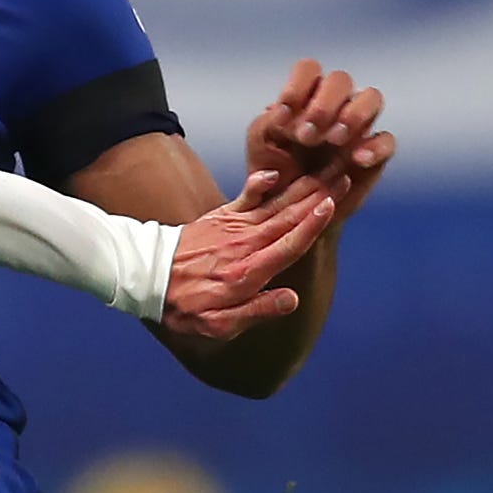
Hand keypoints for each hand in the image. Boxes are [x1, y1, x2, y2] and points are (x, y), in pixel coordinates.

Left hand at [161, 169, 345, 341]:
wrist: (147, 279)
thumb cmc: (185, 307)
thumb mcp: (218, 324)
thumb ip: (256, 311)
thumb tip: (292, 300)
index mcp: (248, 272)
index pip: (288, 245)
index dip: (311, 226)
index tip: (332, 204)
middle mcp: (244, 245)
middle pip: (289, 218)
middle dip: (319, 195)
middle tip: (345, 172)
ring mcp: (232, 228)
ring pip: (275, 205)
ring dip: (302, 187)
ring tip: (326, 169)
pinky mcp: (221, 217)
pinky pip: (246, 196)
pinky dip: (260, 183)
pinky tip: (275, 172)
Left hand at [245, 59, 394, 221]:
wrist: (288, 208)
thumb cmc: (273, 169)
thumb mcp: (261, 143)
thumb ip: (268, 122)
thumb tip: (285, 111)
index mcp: (305, 96)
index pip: (308, 70)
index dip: (297, 87)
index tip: (283, 117)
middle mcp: (335, 104)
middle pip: (341, 80)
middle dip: (323, 105)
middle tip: (306, 136)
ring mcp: (358, 126)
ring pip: (371, 98)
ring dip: (353, 114)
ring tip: (334, 139)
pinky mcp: (374, 154)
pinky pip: (387, 140)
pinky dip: (375, 147)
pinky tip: (356, 159)